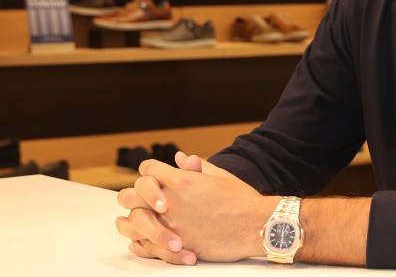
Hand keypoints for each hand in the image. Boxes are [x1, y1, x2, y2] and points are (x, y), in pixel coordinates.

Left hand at [117, 151, 268, 263]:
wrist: (256, 225)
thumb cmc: (242, 200)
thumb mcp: (220, 176)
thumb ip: (196, 167)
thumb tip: (180, 158)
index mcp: (182, 180)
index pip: (148, 169)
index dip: (150, 172)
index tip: (154, 178)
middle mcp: (171, 201)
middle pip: (130, 194)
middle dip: (133, 196)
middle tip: (141, 201)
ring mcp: (171, 225)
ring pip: (131, 223)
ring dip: (131, 221)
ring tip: (137, 223)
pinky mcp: (175, 246)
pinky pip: (143, 246)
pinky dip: (139, 244)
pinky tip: (140, 242)